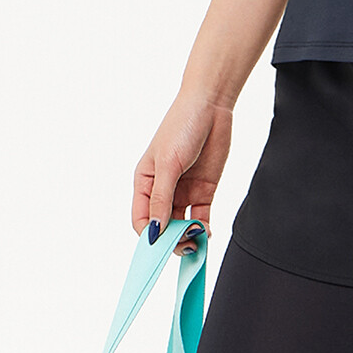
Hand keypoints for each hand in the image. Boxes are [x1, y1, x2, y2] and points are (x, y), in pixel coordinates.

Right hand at [132, 87, 233, 240]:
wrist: (211, 105)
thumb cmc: (181, 126)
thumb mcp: (168, 164)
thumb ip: (161, 199)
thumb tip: (153, 232)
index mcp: (144, 182)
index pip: (141, 219)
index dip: (149, 237)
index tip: (161, 247)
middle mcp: (162, 190)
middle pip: (162, 227)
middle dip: (171, 240)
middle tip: (186, 244)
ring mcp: (183, 192)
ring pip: (182, 225)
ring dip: (189, 237)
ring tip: (198, 240)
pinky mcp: (203, 191)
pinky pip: (200, 218)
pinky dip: (203, 229)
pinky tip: (207, 233)